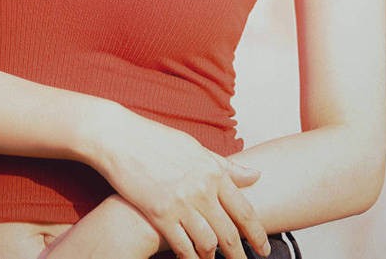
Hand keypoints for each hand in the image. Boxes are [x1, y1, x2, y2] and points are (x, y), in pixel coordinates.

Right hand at [90, 105, 269, 258]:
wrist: (121, 139)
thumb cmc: (157, 140)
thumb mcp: (195, 148)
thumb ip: (225, 166)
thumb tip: (255, 174)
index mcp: (212, 171)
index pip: (244, 210)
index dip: (257, 234)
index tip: (263, 247)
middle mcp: (201, 189)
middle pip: (229, 233)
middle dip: (239, 254)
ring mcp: (181, 203)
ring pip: (208, 243)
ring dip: (213, 256)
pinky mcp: (160, 215)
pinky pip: (182, 246)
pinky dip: (190, 257)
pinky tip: (192, 258)